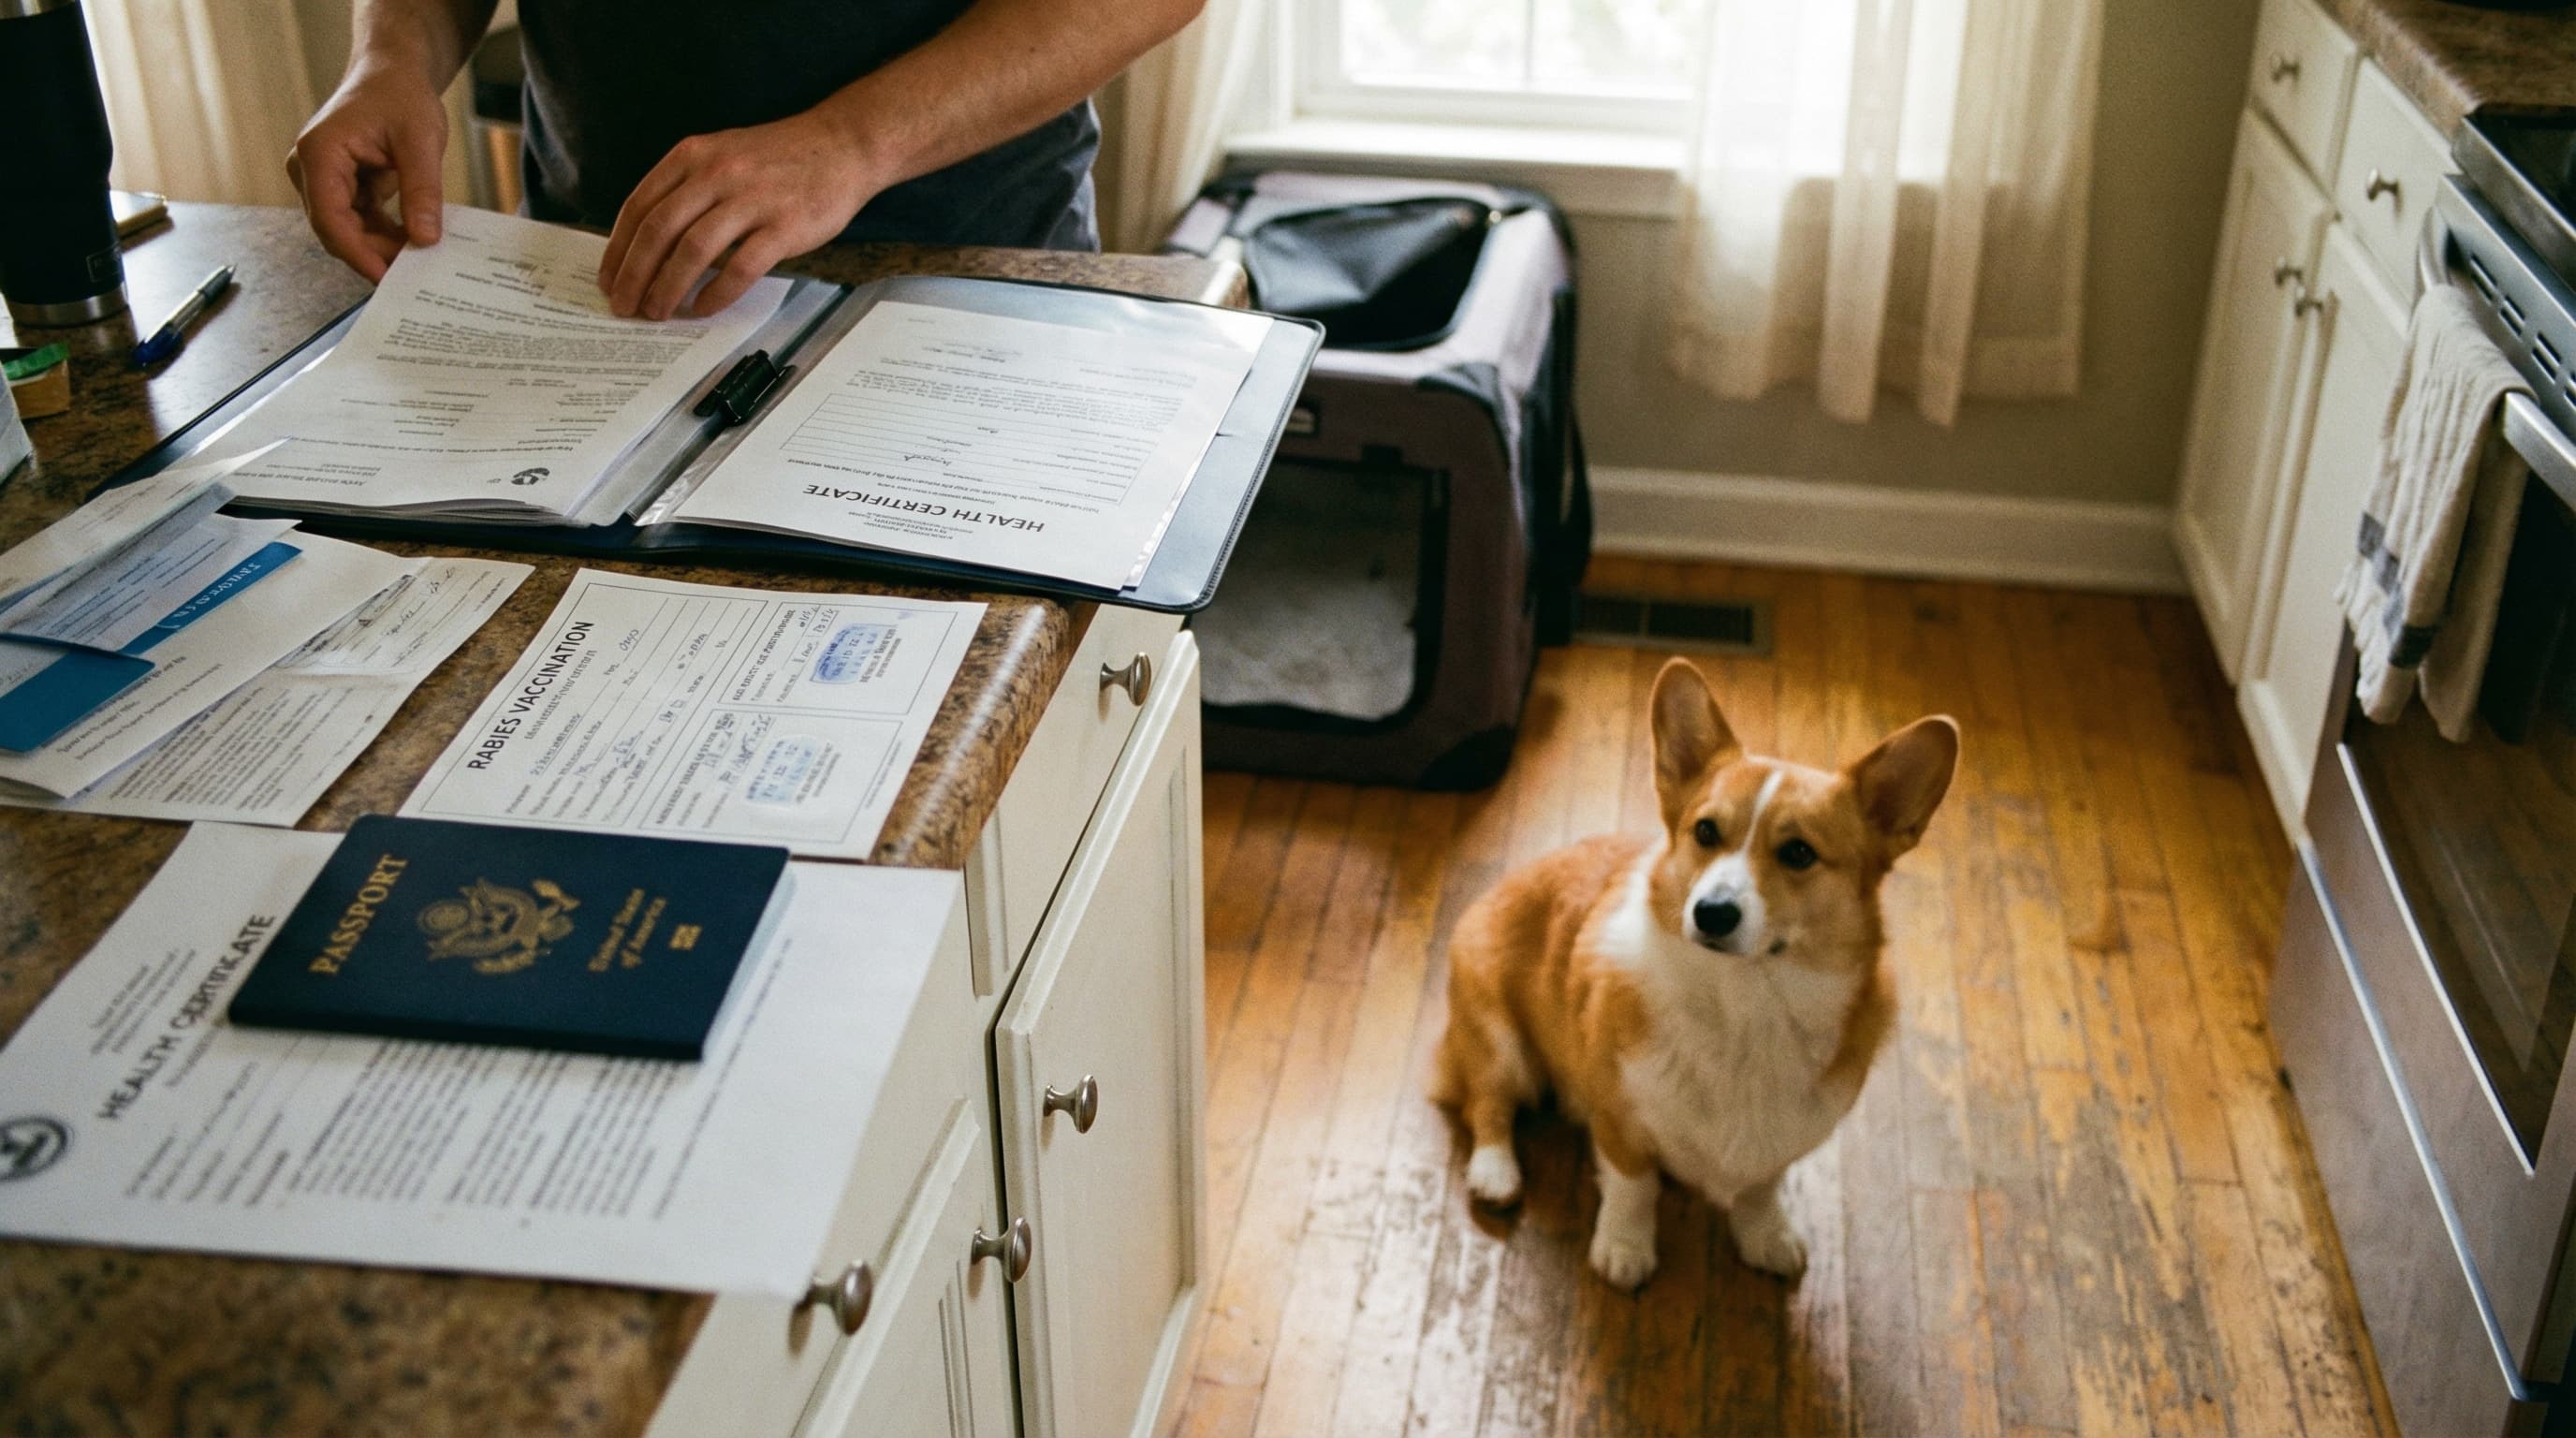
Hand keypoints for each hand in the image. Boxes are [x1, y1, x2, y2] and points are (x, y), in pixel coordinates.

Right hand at [286, 68, 447, 281]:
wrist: (392, 74)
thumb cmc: (401, 96)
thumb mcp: (420, 141)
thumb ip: (422, 191)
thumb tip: (425, 240)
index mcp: (319, 154)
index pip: (329, 218)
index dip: (358, 253)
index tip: (387, 277)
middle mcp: (310, 169)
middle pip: (335, 229)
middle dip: (373, 254)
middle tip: (415, 275)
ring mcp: (321, 179)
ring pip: (347, 230)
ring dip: (381, 246)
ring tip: (420, 260)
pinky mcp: (339, 185)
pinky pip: (358, 221)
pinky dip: (383, 234)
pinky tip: (412, 242)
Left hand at [599, 111, 881, 320]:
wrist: (842, 146)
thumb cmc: (780, 157)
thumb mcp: (721, 153)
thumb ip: (687, 186)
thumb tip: (651, 242)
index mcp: (693, 156)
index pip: (640, 207)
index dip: (618, 249)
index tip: (609, 279)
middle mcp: (716, 174)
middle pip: (659, 232)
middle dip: (635, 275)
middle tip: (625, 305)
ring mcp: (750, 200)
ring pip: (693, 251)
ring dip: (668, 288)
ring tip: (658, 312)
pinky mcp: (783, 226)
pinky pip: (740, 267)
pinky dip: (717, 293)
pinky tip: (704, 308)